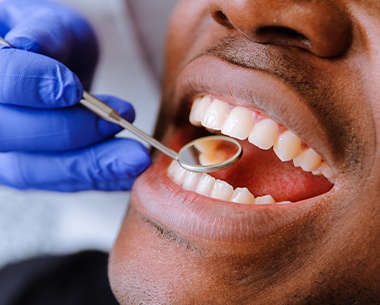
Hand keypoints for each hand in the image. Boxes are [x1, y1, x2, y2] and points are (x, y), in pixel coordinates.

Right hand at [0, 1, 150, 190]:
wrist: (58, 68)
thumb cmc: (54, 42)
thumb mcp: (52, 24)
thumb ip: (44, 32)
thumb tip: (30, 46)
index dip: (29, 85)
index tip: (72, 89)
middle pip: (9, 135)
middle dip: (69, 131)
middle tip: (116, 121)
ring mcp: (5, 150)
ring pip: (32, 170)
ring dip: (88, 166)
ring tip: (133, 158)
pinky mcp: (32, 170)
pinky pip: (59, 182)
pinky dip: (97, 178)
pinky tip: (127, 172)